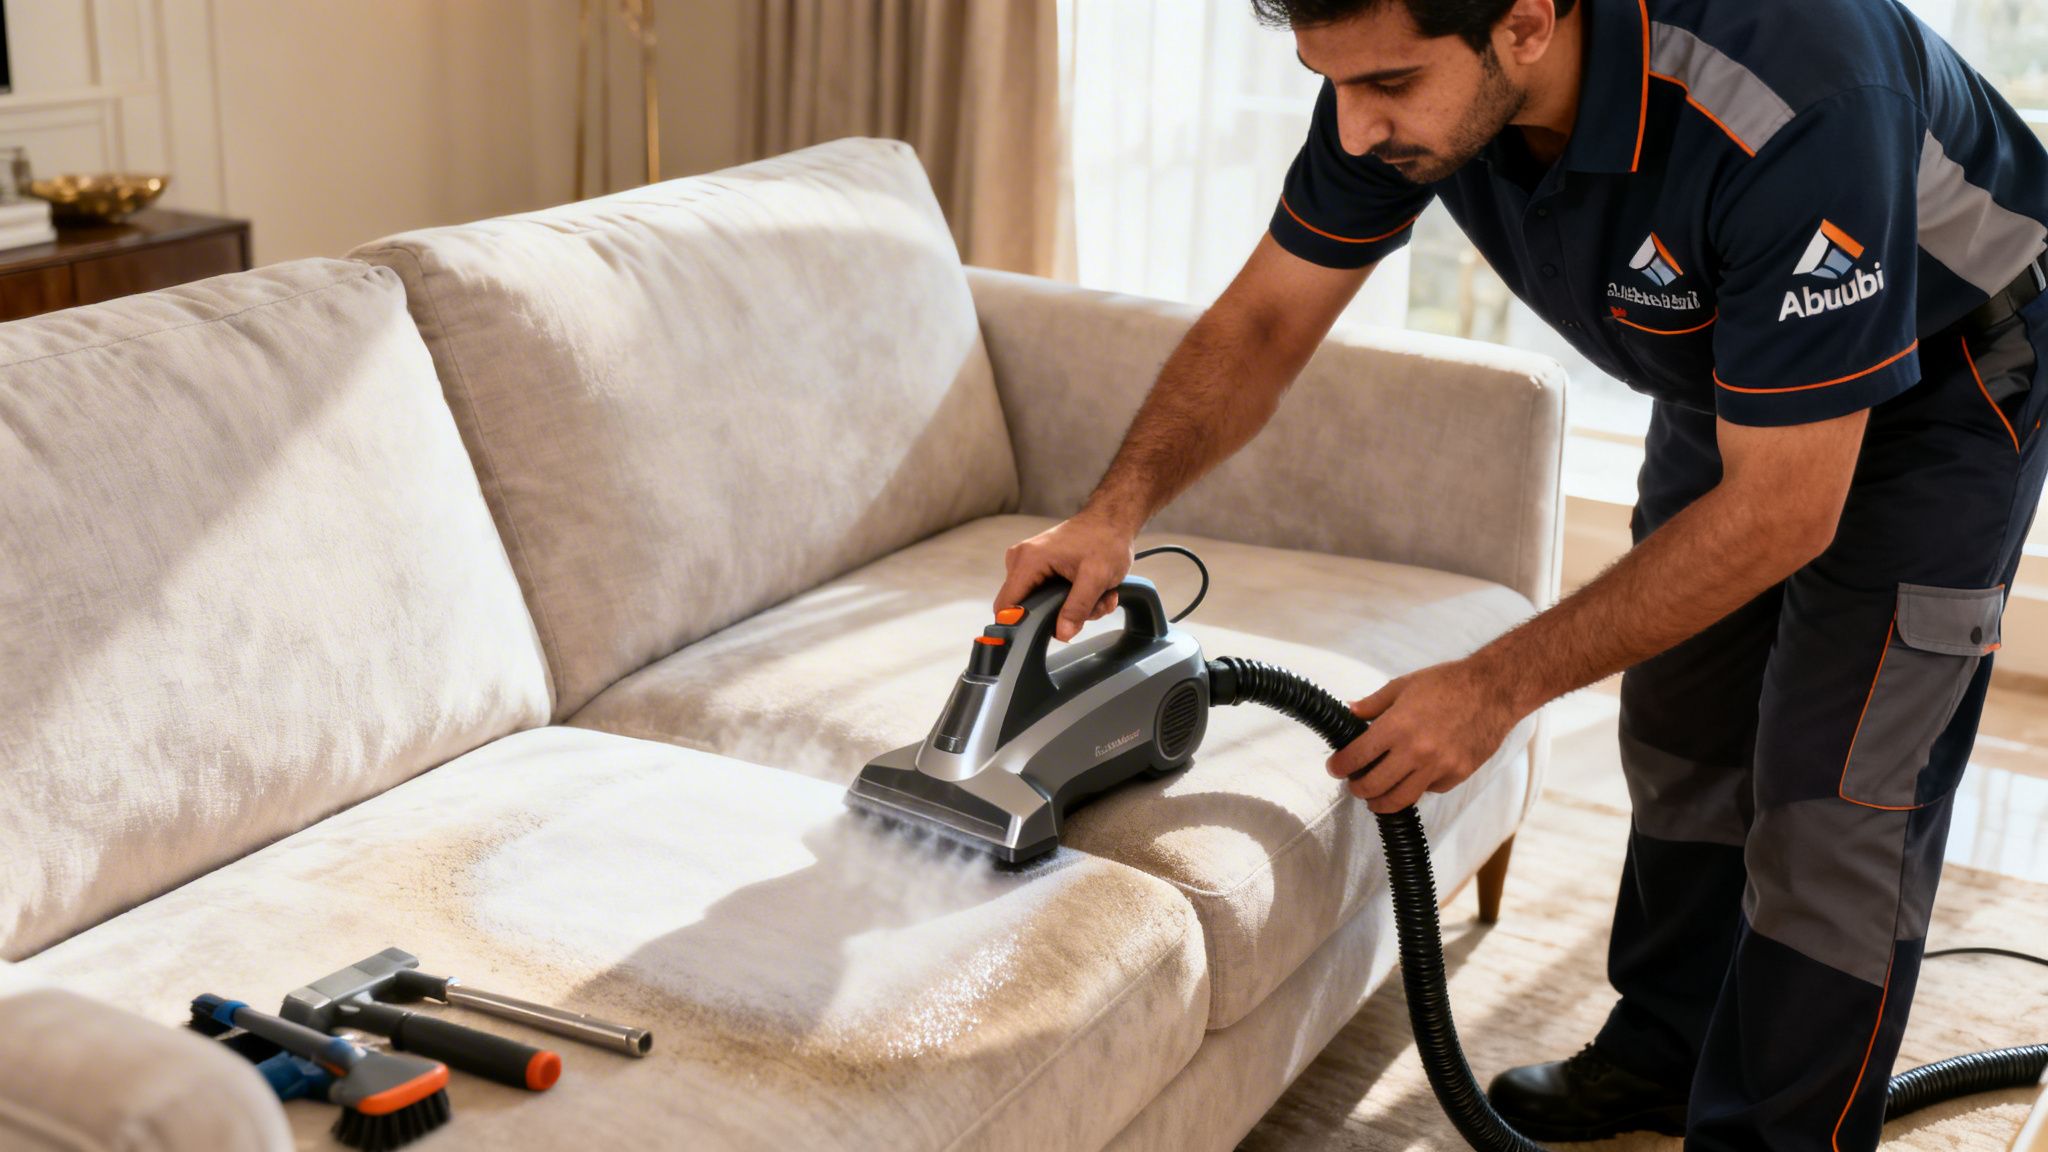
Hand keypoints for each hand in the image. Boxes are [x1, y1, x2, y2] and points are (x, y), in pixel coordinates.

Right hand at [995, 514, 1133, 641]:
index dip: (1020, 625)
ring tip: (1098, 597)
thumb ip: (1077, 608)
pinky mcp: (1039, 569)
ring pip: (1041, 606)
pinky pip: (1048, 597)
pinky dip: (1072, 599)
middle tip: (1090, 608)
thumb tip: (1062, 634)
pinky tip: (1093, 592)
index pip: (1005, 606)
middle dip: (1059, 616)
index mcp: (1027, 561)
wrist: (1112, 521)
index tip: (1047, 632)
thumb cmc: (1105, 540)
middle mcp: (1021, 562)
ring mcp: (1029, 565)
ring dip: (1073, 609)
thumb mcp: (1096, 577)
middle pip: (1026, 609)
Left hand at [1325, 659, 1521, 813]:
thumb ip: (1374, 704)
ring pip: (1400, 800)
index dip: (1339, 766)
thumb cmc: (1448, 683)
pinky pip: (1429, 790)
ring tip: (1375, 797)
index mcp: (1397, 726)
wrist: (1494, 689)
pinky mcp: (1457, 775)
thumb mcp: (1404, 685)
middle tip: (1354, 785)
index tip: (1334, 768)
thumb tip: (1350, 711)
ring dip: (1381, 802)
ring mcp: (1439, 767)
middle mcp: (1416, 751)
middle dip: (1357, 789)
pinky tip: (1413, 777)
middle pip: (1373, 787)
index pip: (1356, 757)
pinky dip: (1417, 787)